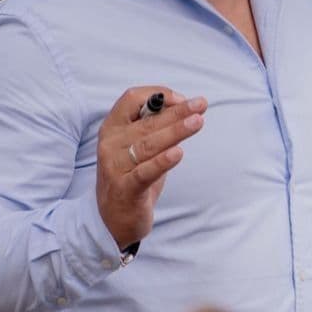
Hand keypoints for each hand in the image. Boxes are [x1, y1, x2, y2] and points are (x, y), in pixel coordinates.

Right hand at [96, 87, 205, 249]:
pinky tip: (179, 153)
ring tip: (197, 122)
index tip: (183, 99)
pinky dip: (163, 162)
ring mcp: (115, 166)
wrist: (113, 216)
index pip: (131, 99)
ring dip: (175, 132)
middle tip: (201, 104)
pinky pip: (145, 172)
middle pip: (147, 122)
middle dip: (177, 112)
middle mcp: (110, 143)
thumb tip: (186, 107)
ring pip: (149, 144)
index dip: (157, 94)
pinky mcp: (126, 188)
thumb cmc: (132, 174)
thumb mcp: (140, 147)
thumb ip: (155, 127)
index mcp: (113, 127)